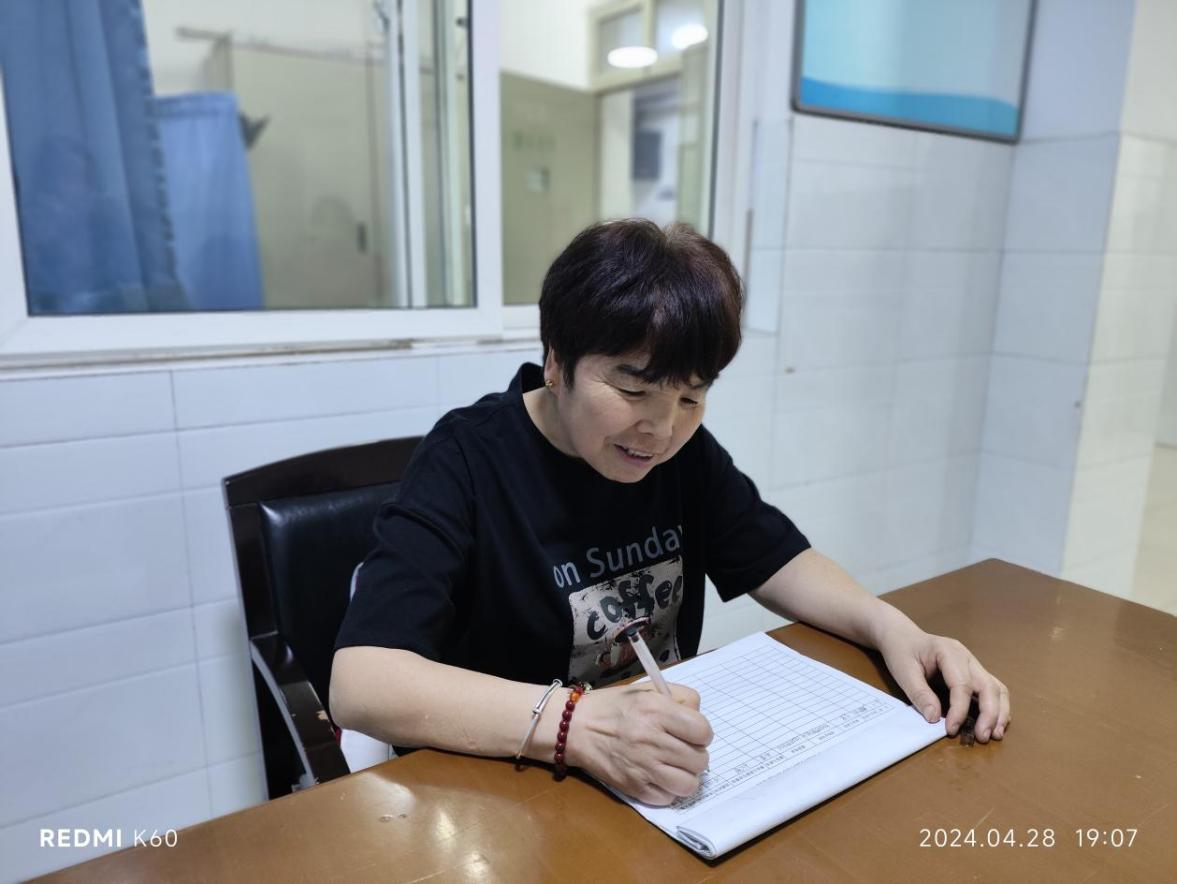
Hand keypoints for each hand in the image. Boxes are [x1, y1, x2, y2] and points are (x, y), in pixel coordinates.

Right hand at [566, 683, 712, 805]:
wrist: (576, 728)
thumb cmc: (613, 707)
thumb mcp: (646, 689)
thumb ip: (678, 697)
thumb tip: (699, 716)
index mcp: (656, 710)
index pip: (703, 731)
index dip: (701, 732)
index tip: (691, 732)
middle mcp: (651, 739)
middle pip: (700, 759)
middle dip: (695, 754)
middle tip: (682, 749)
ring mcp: (642, 767)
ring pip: (688, 784)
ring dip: (685, 776)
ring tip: (673, 766)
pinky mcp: (633, 788)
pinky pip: (667, 798)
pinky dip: (666, 789)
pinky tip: (657, 776)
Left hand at [877, 625, 1010, 742]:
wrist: (903, 637)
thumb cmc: (902, 651)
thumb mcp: (903, 670)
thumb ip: (919, 693)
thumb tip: (934, 718)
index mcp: (949, 652)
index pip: (962, 684)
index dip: (959, 710)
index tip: (951, 730)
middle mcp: (967, 657)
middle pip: (988, 686)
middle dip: (989, 714)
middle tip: (983, 737)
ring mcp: (973, 665)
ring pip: (997, 688)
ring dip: (999, 712)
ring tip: (995, 734)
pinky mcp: (974, 674)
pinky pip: (993, 690)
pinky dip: (997, 707)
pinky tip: (994, 724)